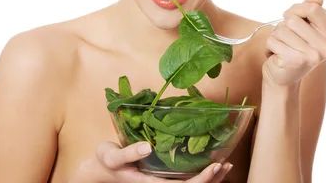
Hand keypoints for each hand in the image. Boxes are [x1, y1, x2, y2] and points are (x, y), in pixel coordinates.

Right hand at [71, 141, 232, 182]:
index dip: (202, 179)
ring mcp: (160, 181)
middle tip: (227, 164)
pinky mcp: (159, 176)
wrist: (97, 170)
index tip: (216, 166)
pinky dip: (199, 173)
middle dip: (212, 179)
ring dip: (209, 178)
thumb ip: (127, 153)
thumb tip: (148, 147)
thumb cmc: (104, 162)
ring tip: (226, 165)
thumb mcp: (111, 156)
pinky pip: (184, 178)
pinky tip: (208, 163)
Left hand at [263, 0, 325, 86]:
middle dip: (284, 26)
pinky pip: (273, 40)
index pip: (313, 8)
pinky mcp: (295, 61)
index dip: (296, 9)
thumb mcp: (305, 28)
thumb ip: (311, 10)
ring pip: (282, 29)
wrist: (283, 76)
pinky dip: (269, 46)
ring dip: (276, 36)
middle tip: (286, 39)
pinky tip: (275, 55)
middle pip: (293, 19)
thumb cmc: (294, 48)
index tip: (289, 16)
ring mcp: (312, 55)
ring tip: (281, 47)